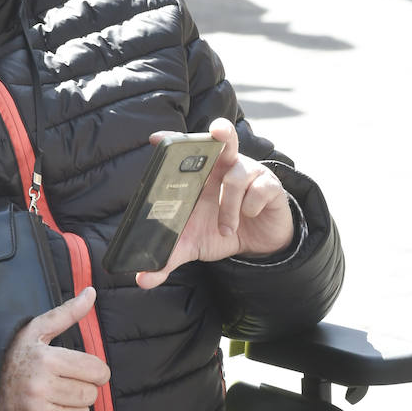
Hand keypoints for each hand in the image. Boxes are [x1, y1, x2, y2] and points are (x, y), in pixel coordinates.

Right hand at [0, 288, 110, 410]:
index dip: (97, 370)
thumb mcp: (38, 330)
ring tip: (55, 395)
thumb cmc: (16, 355)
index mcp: (46, 360)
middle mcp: (40, 388)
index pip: (96, 371)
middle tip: (66, 381)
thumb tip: (91, 292)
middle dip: (84, 387)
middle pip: (91, 395)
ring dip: (74, 406)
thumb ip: (68, 313)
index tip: (87, 369)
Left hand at [136, 119, 294, 289]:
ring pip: (236, 176)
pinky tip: (250, 216)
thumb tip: (142, 279)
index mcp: (201, 174)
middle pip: (223, 137)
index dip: (174, 140)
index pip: (187, 150)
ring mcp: (249, 171)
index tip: (156, 139)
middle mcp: (224, 165)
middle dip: (220, 131)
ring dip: (229, 207)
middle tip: (216, 131)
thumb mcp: (193, 245)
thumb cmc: (220, 230)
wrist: (258, 245)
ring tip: (227, 228)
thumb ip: (169, 258)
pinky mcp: (269, 184)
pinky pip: (258, 189)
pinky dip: (250, 207)